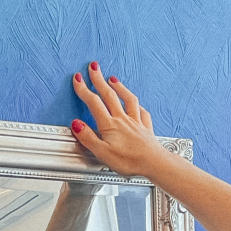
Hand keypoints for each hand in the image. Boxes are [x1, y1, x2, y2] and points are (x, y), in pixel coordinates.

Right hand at [71, 62, 161, 177]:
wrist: (154, 163)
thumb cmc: (130, 161)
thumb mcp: (102, 153)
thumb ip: (88, 137)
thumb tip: (76, 124)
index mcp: (109, 125)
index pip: (93, 103)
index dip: (84, 89)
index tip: (77, 78)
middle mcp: (122, 119)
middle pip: (109, 95)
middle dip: (99, 80)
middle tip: (93, 67)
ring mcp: (135, 121)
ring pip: (127, 99)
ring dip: (119, 87)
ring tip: (113, 78)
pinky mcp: (145, 127)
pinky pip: (142, 111)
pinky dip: (137, 105)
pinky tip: (136, 103)